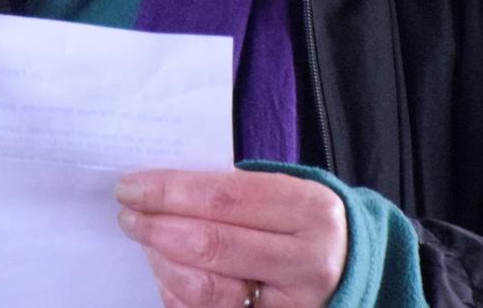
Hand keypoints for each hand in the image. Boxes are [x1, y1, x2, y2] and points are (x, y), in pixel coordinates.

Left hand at [116, 168, 347, 307]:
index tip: (131, 186)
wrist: (353, 273)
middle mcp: (306, 262)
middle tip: (128, 214)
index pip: (223, 197)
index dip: (169, 192)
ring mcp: (290, 306)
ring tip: (147, 242)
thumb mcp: (288, 195)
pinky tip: (168, 273)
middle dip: (157, 226)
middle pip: (211, 244)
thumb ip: (235, 192)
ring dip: (162, 262)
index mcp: (309, 211)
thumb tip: (163, 191)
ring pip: (206, 289)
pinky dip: (176, 294)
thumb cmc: (305, 224)